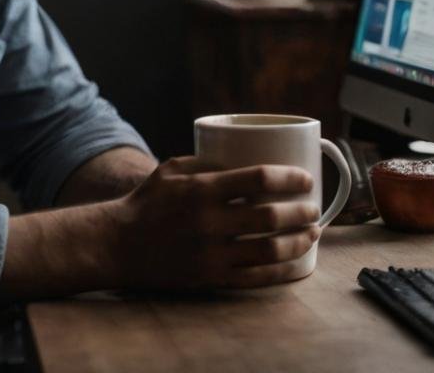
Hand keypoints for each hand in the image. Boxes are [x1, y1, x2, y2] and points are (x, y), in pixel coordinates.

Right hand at [104, 156, 320, 289]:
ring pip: (270, 251)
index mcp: (202, 189)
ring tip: (313, 232)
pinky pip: (256, 278)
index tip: (304, 177)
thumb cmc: (146, 202)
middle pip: (270, 217)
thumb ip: (205, 161)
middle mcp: (209, 222)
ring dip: (299, 241)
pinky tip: (297, 263)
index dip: (288, 178)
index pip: (258, 179)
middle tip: (314, 207)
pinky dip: (283, 271)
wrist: (119, 244)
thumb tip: (243, 155)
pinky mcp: (211, 278)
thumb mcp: (170, 169)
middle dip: (301, 212)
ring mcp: (211, 253)